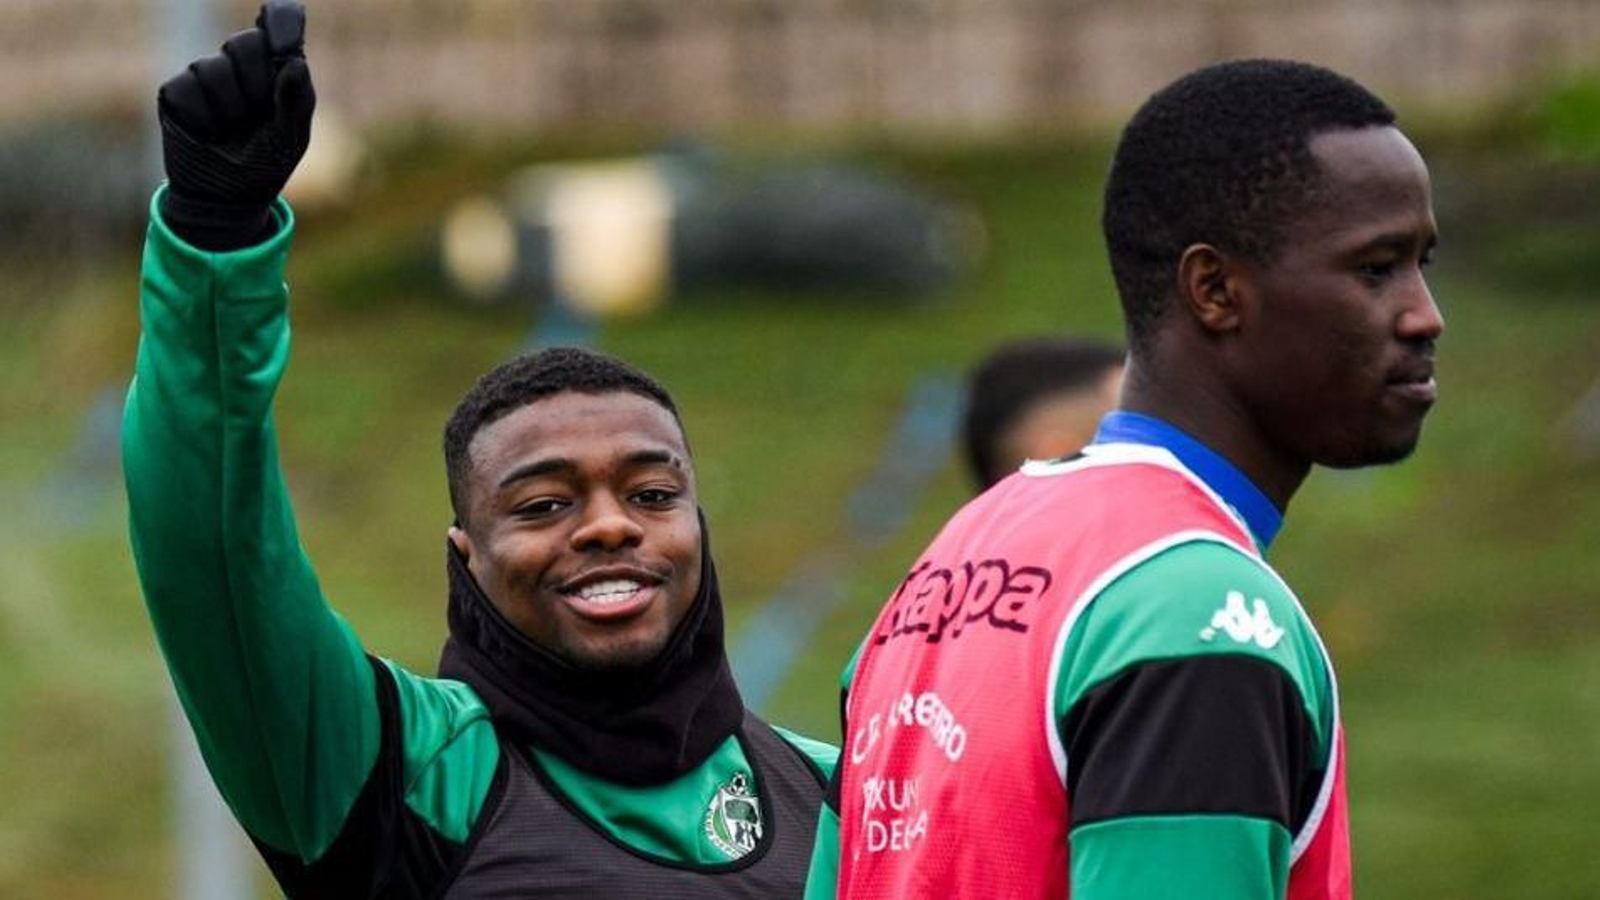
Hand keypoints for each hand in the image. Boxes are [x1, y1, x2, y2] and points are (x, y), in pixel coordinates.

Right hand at [157, 0, 314, 249]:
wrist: (227, 200)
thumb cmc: (265, 165)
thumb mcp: (290, 137)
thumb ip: (296, 99)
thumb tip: (296, 61)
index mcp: (274, 69)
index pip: (278, 27)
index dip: (280, 22)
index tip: (282, 31)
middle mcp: (238, 66)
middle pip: (243, 43)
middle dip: (255, 83)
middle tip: (257, 116)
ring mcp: (203, 77)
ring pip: (211, 68)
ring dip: (228, 108)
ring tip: (231, 131)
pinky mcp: (175, 94)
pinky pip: (186, 89)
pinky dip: (202, 117)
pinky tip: (208, 134)